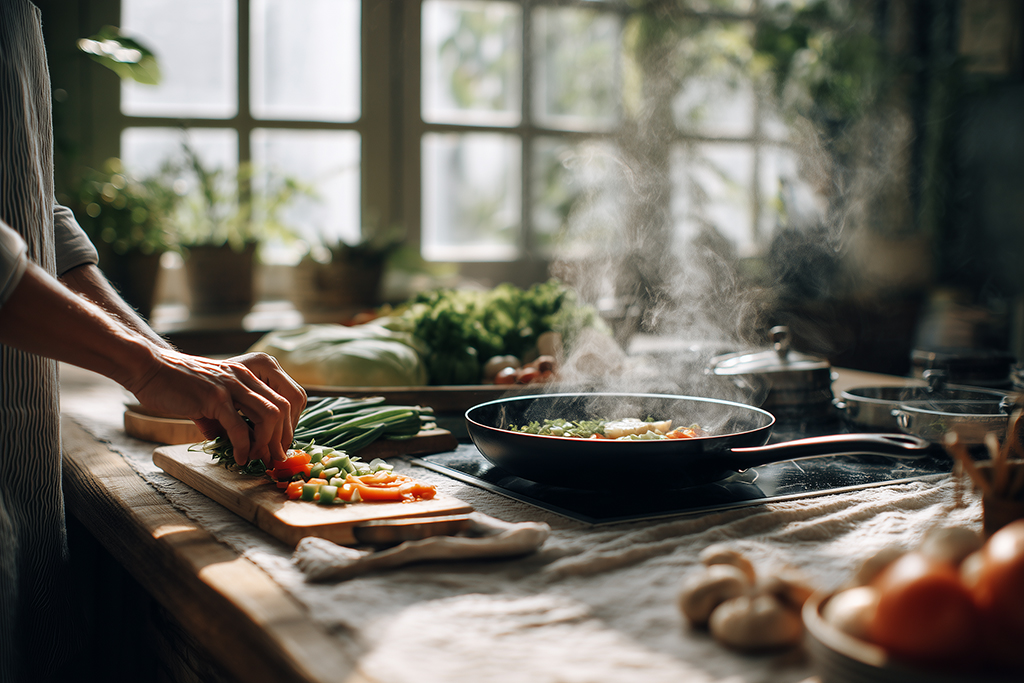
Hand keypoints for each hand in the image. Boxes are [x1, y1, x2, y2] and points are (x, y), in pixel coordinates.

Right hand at [129, 350, 306, 466]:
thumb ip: (224, 418)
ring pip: (268, 416)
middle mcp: (244, 377)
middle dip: (281, 438)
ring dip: (266, 443)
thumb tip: (233, 442)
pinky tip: (240, 458)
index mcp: (247, 375)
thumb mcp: (209, 399)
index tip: (277, 448)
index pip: (281, 400)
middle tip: (273, 459)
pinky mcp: (214, 398)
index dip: (284, 427)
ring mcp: (231, 386)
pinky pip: (239, 426)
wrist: (149, 368)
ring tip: (258, 459)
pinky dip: (243, 447)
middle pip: (282, 409)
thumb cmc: (176, 385)